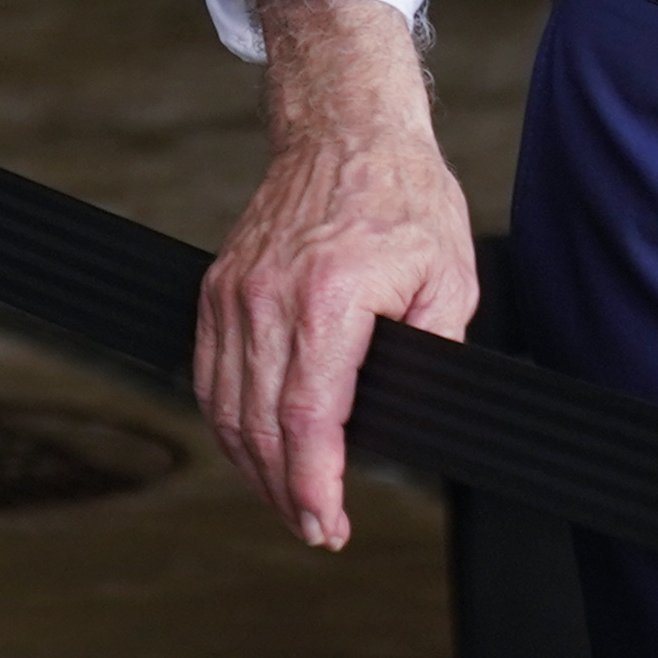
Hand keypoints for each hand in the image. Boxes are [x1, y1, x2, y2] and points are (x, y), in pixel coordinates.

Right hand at [195, 0, 477, 550]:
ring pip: (225, 406)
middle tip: (315, 527)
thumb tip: (415, 417)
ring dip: (251, 465)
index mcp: (329, 298)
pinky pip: (208, 373)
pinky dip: (225, 420)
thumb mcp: (449, 277)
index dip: (314, 485)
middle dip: (284, 491)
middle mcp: (269, 298)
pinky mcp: (217, 288)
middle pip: (261, 425)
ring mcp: (234, 292)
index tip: (327, 523)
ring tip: (285, 499)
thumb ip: (434, 353)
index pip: (309, 418)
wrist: (345, 130)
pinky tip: (251, 447)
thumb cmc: (402, 196)